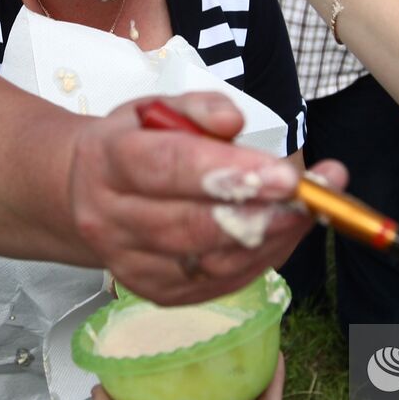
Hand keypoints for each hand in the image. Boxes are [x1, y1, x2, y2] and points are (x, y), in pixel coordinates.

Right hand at [67, 91, 342, 303]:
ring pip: (210, 261)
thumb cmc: (136, 144)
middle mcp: (110, 219)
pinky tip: (285, 232)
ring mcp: (130, 263)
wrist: (86, 193)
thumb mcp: (157, 108)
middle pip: (191, 225)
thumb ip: (199, 107)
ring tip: (311, 211)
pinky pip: (218, 283)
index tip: (284, 175)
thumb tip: (233, 121)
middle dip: (261, 213)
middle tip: (312, 198)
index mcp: (109, 161)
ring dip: (270, 239)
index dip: (228, 173)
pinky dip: (260, 260)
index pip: (168, 167)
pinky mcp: (155, 292)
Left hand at [88, 355, 293, 399]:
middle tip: (205, 335)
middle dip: (204, 370)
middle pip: (204, 397)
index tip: (164, 344)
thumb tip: (98, 387)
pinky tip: (271, 351)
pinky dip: (271, 377)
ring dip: (241, 370)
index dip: (164, 375)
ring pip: (239, 397)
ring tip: (239, 337)